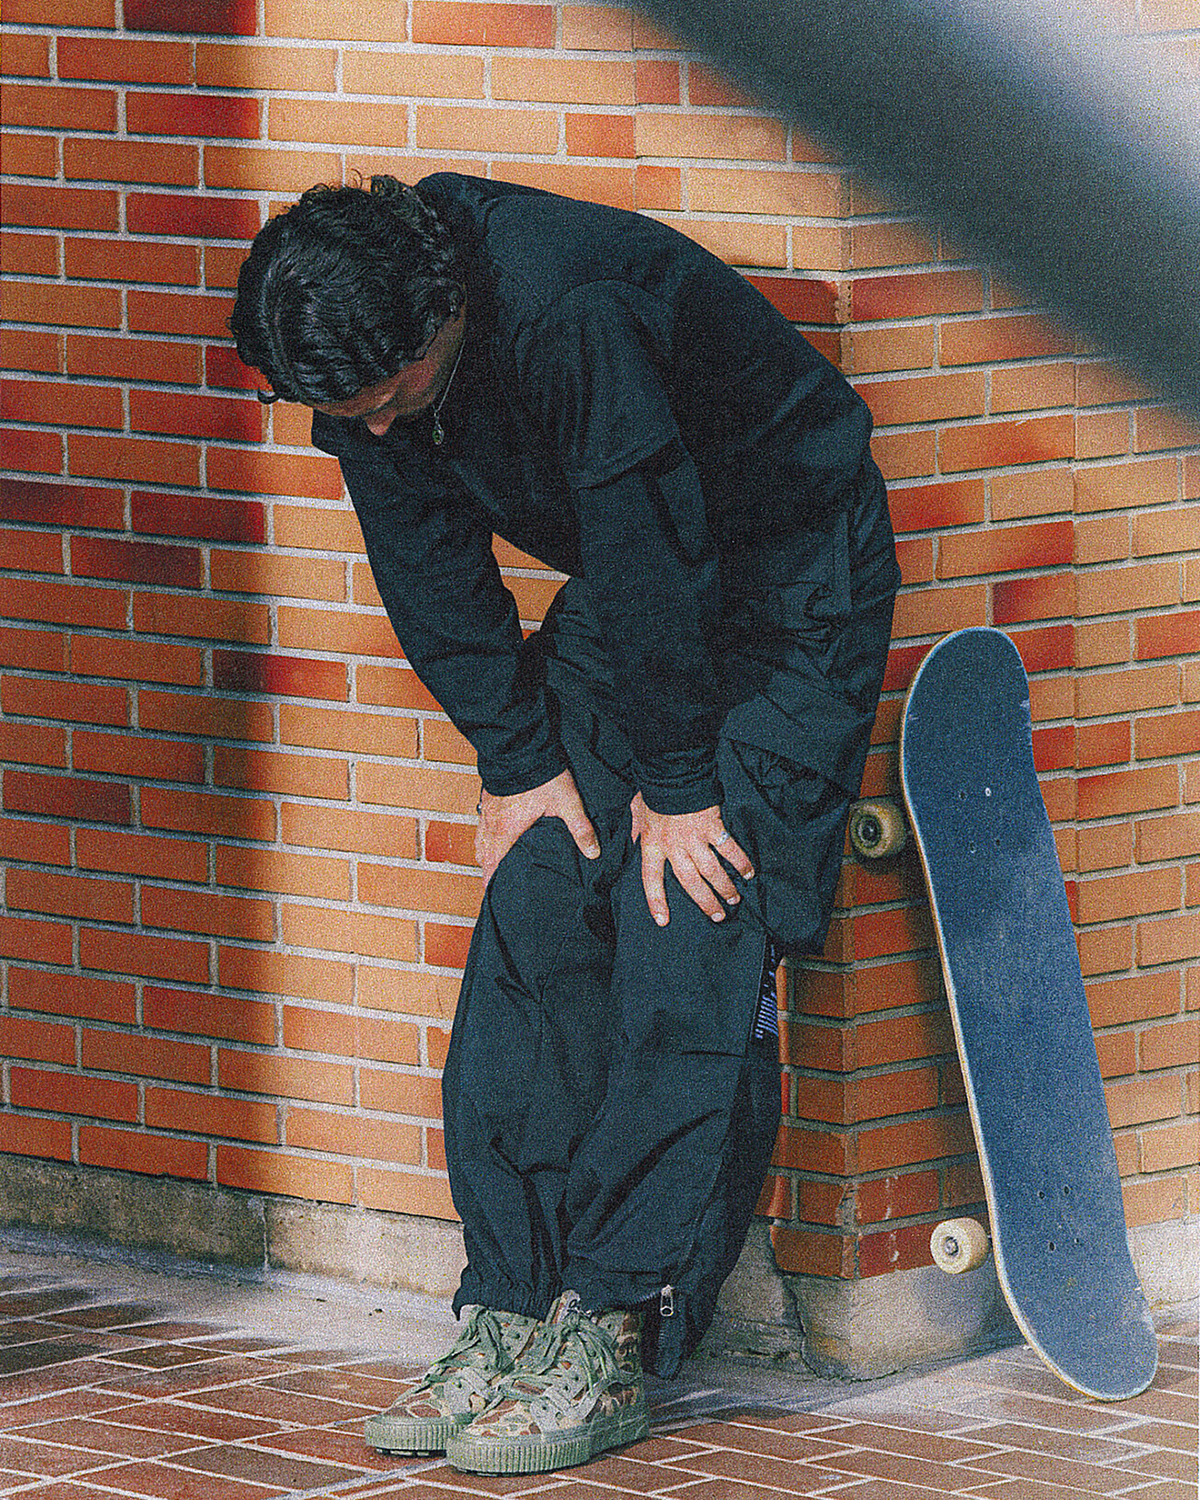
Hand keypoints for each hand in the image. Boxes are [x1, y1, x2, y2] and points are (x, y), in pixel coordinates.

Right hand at [475, 768, 599, 885]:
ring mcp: (487, 811)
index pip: (494, 864)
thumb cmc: (541, 775)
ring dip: (485, 855)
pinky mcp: (487, 799)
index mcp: (507, 831)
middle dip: (488, 872)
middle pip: (483, 856)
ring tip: (492, 867)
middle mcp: (492, 824)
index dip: (492, 882)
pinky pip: (481, 825)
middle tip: (494, 887)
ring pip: (480, 841)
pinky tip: (493, 837)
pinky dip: (484, 837)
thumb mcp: (567, 803)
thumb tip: (592, 852)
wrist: (521, 745)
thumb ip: (580, 829)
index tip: (492, 895)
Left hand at [630, 794, 753, 925]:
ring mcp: (695, 839)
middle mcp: (674, 847)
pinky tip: (748, 872)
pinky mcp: (713, 828)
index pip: (651, 879)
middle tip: (717, 916)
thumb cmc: (654, 790)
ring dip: (724, 888)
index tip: (662, 920)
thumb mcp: (637, 810)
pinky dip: (741, 862)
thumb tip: (633, 840)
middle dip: (705, 903)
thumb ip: (636, 829)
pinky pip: (729, 850)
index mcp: (653, 845)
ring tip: (733, 900)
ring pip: (712, 872)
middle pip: (690, 883)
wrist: (673, 772)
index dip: (656, 901)